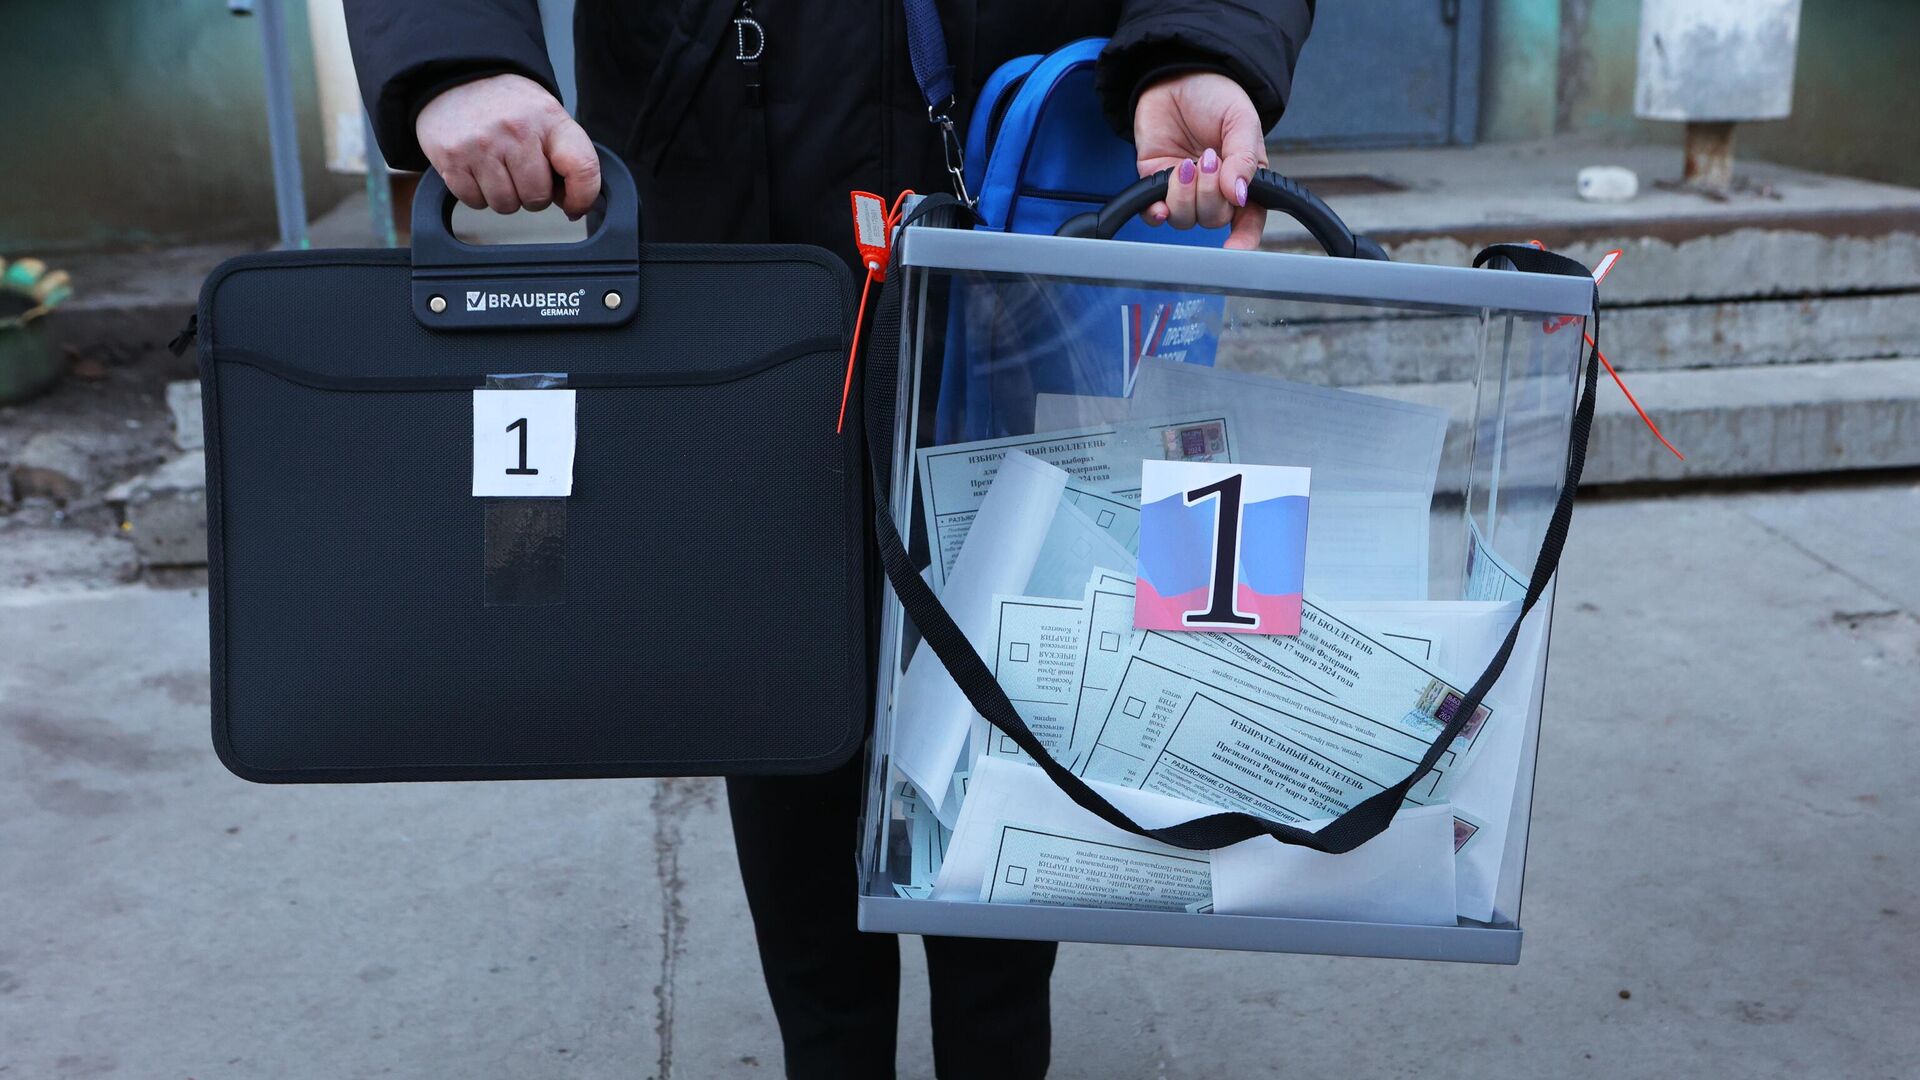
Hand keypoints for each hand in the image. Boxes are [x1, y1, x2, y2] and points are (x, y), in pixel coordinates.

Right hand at [415, 73, 599, 216]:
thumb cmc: (509, 105)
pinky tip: (477, 168)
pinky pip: (475, 202)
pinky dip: (477, 194)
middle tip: (521, 171)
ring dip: (504, 196)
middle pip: (537, 197)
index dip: (583, 197)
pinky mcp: (452, 158)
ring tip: (498, 167)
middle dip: (532, 195)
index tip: (574, 206)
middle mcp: (516, 130)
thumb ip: (565, 156)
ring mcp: (482, 145)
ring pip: (506, 204)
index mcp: (549, 118)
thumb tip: (572, 204)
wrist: (459, 77)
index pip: (582, 167)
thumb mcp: (546, 116)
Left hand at [1132, 72, 1267, 249]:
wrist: (1176, 74)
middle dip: (1210, 195)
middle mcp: (1215, 191)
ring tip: (1187, 163)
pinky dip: (1156, 211)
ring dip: (1184, 196)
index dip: (1244, 239)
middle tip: (1207, 158)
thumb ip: (1244, 157)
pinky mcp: (1155, 184)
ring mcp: (1184, 190)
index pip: (1249, 220)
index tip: (1236, 248)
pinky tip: (1159, 200)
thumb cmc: (1215, 96)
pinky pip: (1154, 214)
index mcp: (1243, 179)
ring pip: (1185, 219)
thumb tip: (1238, 194)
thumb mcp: (1241, 120)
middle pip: (1214, 219)